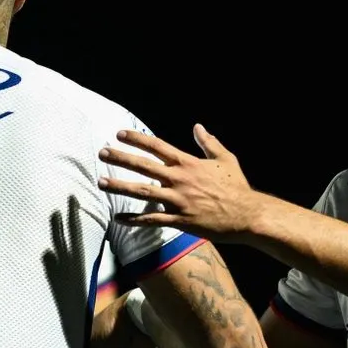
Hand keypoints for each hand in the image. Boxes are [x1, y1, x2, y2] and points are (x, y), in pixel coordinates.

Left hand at [99, 124, 262, 239]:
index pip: (157, 146)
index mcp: (188, 164)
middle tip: (102, 152)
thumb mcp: (225, 159)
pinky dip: (134, 219)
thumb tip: (197, 127)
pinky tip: (118, 218)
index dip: (137, 139)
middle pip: (144, 166)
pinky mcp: (179, 220)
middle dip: (121, 158)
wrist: (246, 215)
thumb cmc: (236, 186)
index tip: (119, 133)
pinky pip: (152, 220)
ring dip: (120, 186)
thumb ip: (208, 143)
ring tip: (101, 182)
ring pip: (142, 192)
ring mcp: (177, 201)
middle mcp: (179, 180)